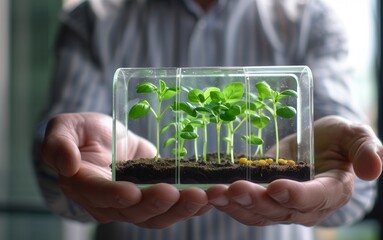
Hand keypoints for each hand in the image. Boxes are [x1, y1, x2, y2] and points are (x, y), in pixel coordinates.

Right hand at [42, 112, 210, 227]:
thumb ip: (58, 144)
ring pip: (157, 216)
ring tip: (204, 196)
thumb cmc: (83, 132)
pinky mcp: (155, 196)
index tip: (132, 191)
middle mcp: (110, 203)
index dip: (114, 196)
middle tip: (180, 192)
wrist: (105, 140)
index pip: (99, 195)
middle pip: (134, 212)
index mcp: (85, 186)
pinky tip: (211, 196)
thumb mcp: (65, 128)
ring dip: (181, 209)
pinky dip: (192, 205)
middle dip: (158, 204)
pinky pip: (173, 207)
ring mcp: (136, 203)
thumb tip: (66, 165)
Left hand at [206, 115, 382, 225]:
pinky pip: (245, 207)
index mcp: (331, 191)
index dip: (297, 196)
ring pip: (258, 214)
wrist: (315, 145)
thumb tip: (372, 169)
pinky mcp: (262, 198)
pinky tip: (210, 193)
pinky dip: (228, 203)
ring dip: (236, 206)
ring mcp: (281, 205)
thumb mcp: (354, 134)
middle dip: (257, 202)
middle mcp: (305, 206)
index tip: (277, 187)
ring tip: (215, 193)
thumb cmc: (337, 139)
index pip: (315, 199)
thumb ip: (366, 148)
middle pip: (280, 211)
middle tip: (235, 189)